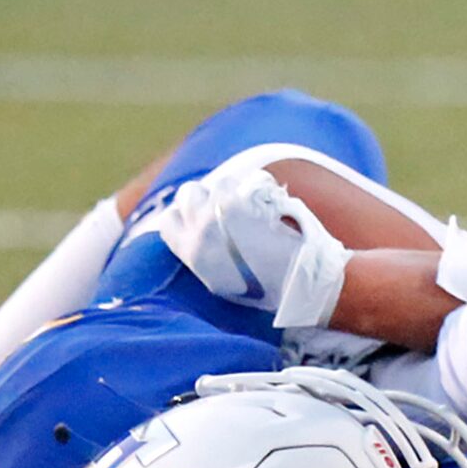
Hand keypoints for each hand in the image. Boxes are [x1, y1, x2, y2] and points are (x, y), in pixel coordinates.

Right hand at [159, 165, 349, 329]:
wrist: (298, 280)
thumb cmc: (262, 288)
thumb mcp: (219, 281)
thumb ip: (200, 256)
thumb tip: (194, 237)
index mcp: (191, 252)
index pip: (168, 221)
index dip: (180, 217)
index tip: (193, 218)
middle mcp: (203, 226)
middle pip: (188, 193)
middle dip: (202, 196)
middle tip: (219, 205)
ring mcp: (227, 207)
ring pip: (219, 182)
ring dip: (231, 189)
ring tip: (247, 204)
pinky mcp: (253, 196)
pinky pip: (248, 179)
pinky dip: (256, 184)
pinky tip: (267, 196)